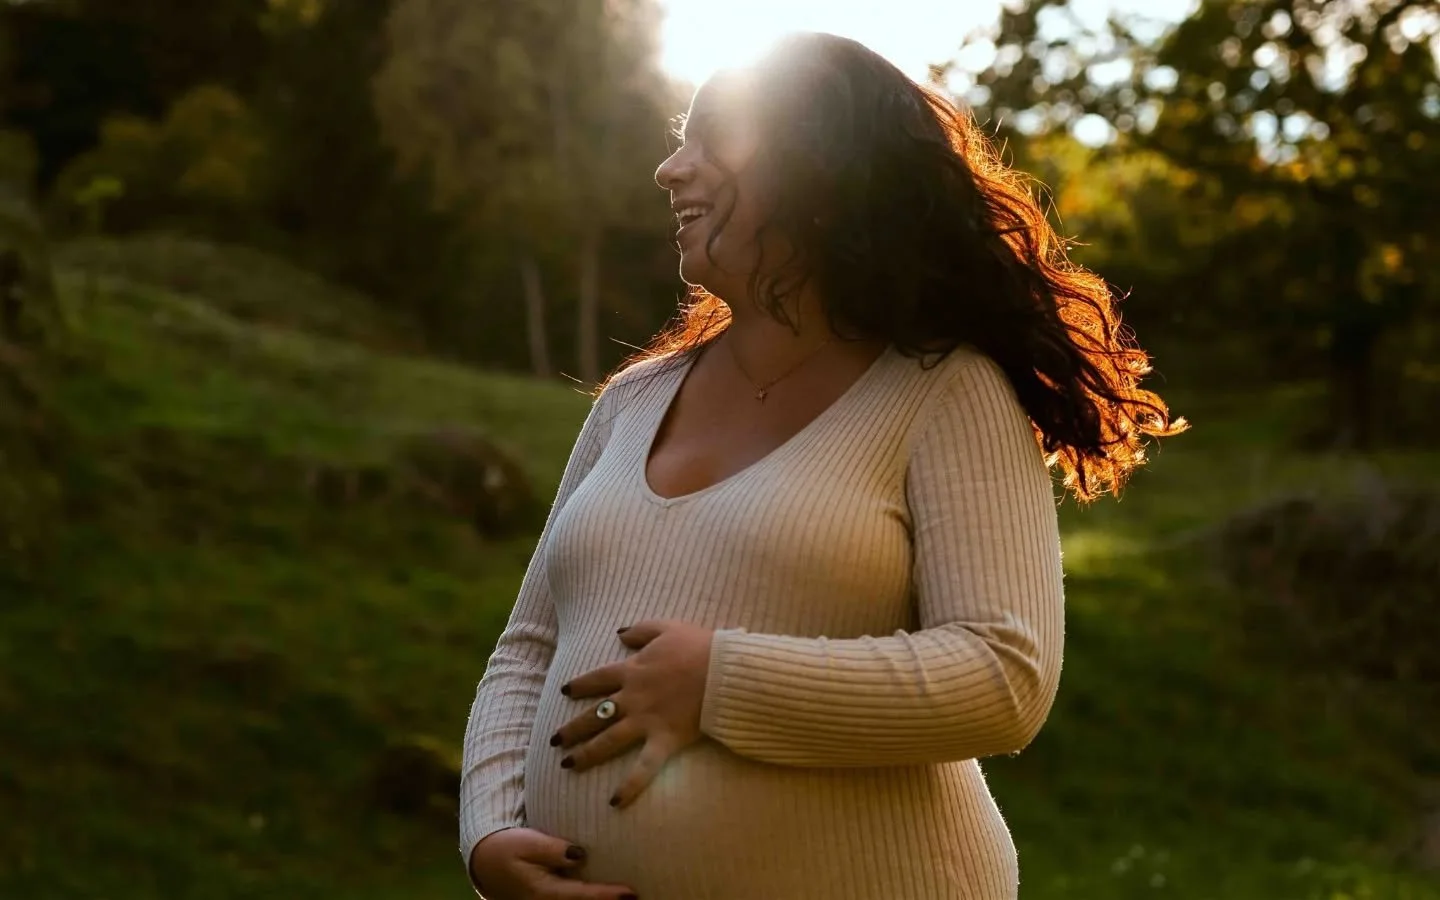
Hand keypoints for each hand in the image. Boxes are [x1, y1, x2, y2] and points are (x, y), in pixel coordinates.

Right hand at [467, 827, 635, 899]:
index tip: (631, 893)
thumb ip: (553, 849)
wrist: (486, 863)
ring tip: (631, 898)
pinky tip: (613, 896)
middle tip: (639, 897)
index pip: (582, 895)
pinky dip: (592, 899)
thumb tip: (580, 854)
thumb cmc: (507, 847)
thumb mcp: (527, 842)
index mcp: (543, 891)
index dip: (607, 895)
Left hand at [552, 619, 713, 807]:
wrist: (722, 670)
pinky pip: (643, 767)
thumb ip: (640, 630)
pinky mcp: (664, 740)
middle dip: (573, 727)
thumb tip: (620, 634)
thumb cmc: (699, 647)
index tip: (565, 691)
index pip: (597, 679)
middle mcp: (632, 698)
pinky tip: (614, 802)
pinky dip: (629, 786)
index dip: (580, 685)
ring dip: (586, 754)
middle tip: (555, 739)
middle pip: (595, 714)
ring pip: (608, 740)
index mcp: (632, 670)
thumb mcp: (667, 628)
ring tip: (567, 765)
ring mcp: (646, 721)